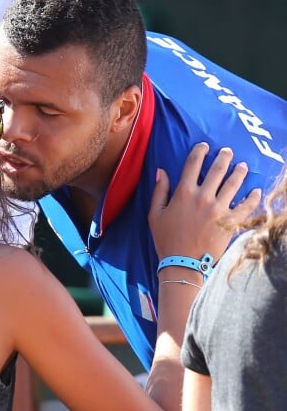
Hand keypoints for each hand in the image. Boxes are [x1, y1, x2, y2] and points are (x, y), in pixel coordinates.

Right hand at [149, 143, 261, 262]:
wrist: (182, 264)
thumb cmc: (166, 239)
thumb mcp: (155, 215)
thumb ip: (159, 191)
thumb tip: (161, 171)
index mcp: (184, 192)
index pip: (193, 163)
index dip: (200, 151)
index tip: (205, 146)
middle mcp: (203, 197)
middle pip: (218, 169)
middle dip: (224, 157)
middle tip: (228, 152)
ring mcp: (219, 209)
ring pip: (234, 183)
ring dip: (240, 172)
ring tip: (243, 166)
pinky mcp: (230, 222)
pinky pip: (246, 206)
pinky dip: (253, 197)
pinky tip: (256, 191)